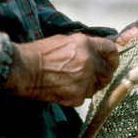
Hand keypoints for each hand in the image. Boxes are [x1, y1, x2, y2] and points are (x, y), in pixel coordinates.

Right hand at [3, 33, 119, 106]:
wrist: (25, 69)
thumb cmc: (40, 53)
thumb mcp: (64, 41)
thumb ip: (84, 46)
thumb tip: (96, 51)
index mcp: (85, 44)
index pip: (111, 51)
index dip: (112, 57)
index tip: (110, 61)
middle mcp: (89, 61)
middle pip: (109, 72)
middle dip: (104, 74)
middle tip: (95, 74)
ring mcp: (84, 80)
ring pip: (98, 86)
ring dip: (92, 84)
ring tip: (76, 80)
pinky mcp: (77, 96)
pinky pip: (85, 96)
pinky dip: (79, 93)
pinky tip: (66, 87)